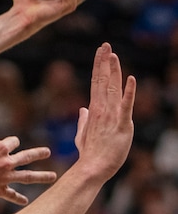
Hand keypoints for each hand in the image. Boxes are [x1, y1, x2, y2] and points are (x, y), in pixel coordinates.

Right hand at [0, 123, 55, 205]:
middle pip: (27, 157)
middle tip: (47, 152)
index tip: (9, 145)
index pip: (13, 142)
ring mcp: (4, 177)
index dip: (11, 143)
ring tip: (53, 177)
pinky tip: (25, 201)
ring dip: (42, 177)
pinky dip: (19, 198)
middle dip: (39, 153)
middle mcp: (6, 162)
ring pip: (28, 177)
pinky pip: (12, 195)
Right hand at [74, 42, 134, 181]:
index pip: (95, 83)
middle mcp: (101, 110)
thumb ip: (83, 120)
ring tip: (113, 54)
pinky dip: (129, 92)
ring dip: (113, 71)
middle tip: (105, 45)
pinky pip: (126, 106)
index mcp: (94, 111)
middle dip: (104, 62)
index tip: (100, 52)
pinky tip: (131, 79)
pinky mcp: (122, 126)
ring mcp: (111, 117)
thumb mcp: (83, 135)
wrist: (93, 168)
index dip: (98, 66)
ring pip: (113, 89)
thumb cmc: (89, 154)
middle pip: (102, 81)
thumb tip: (82, 109)